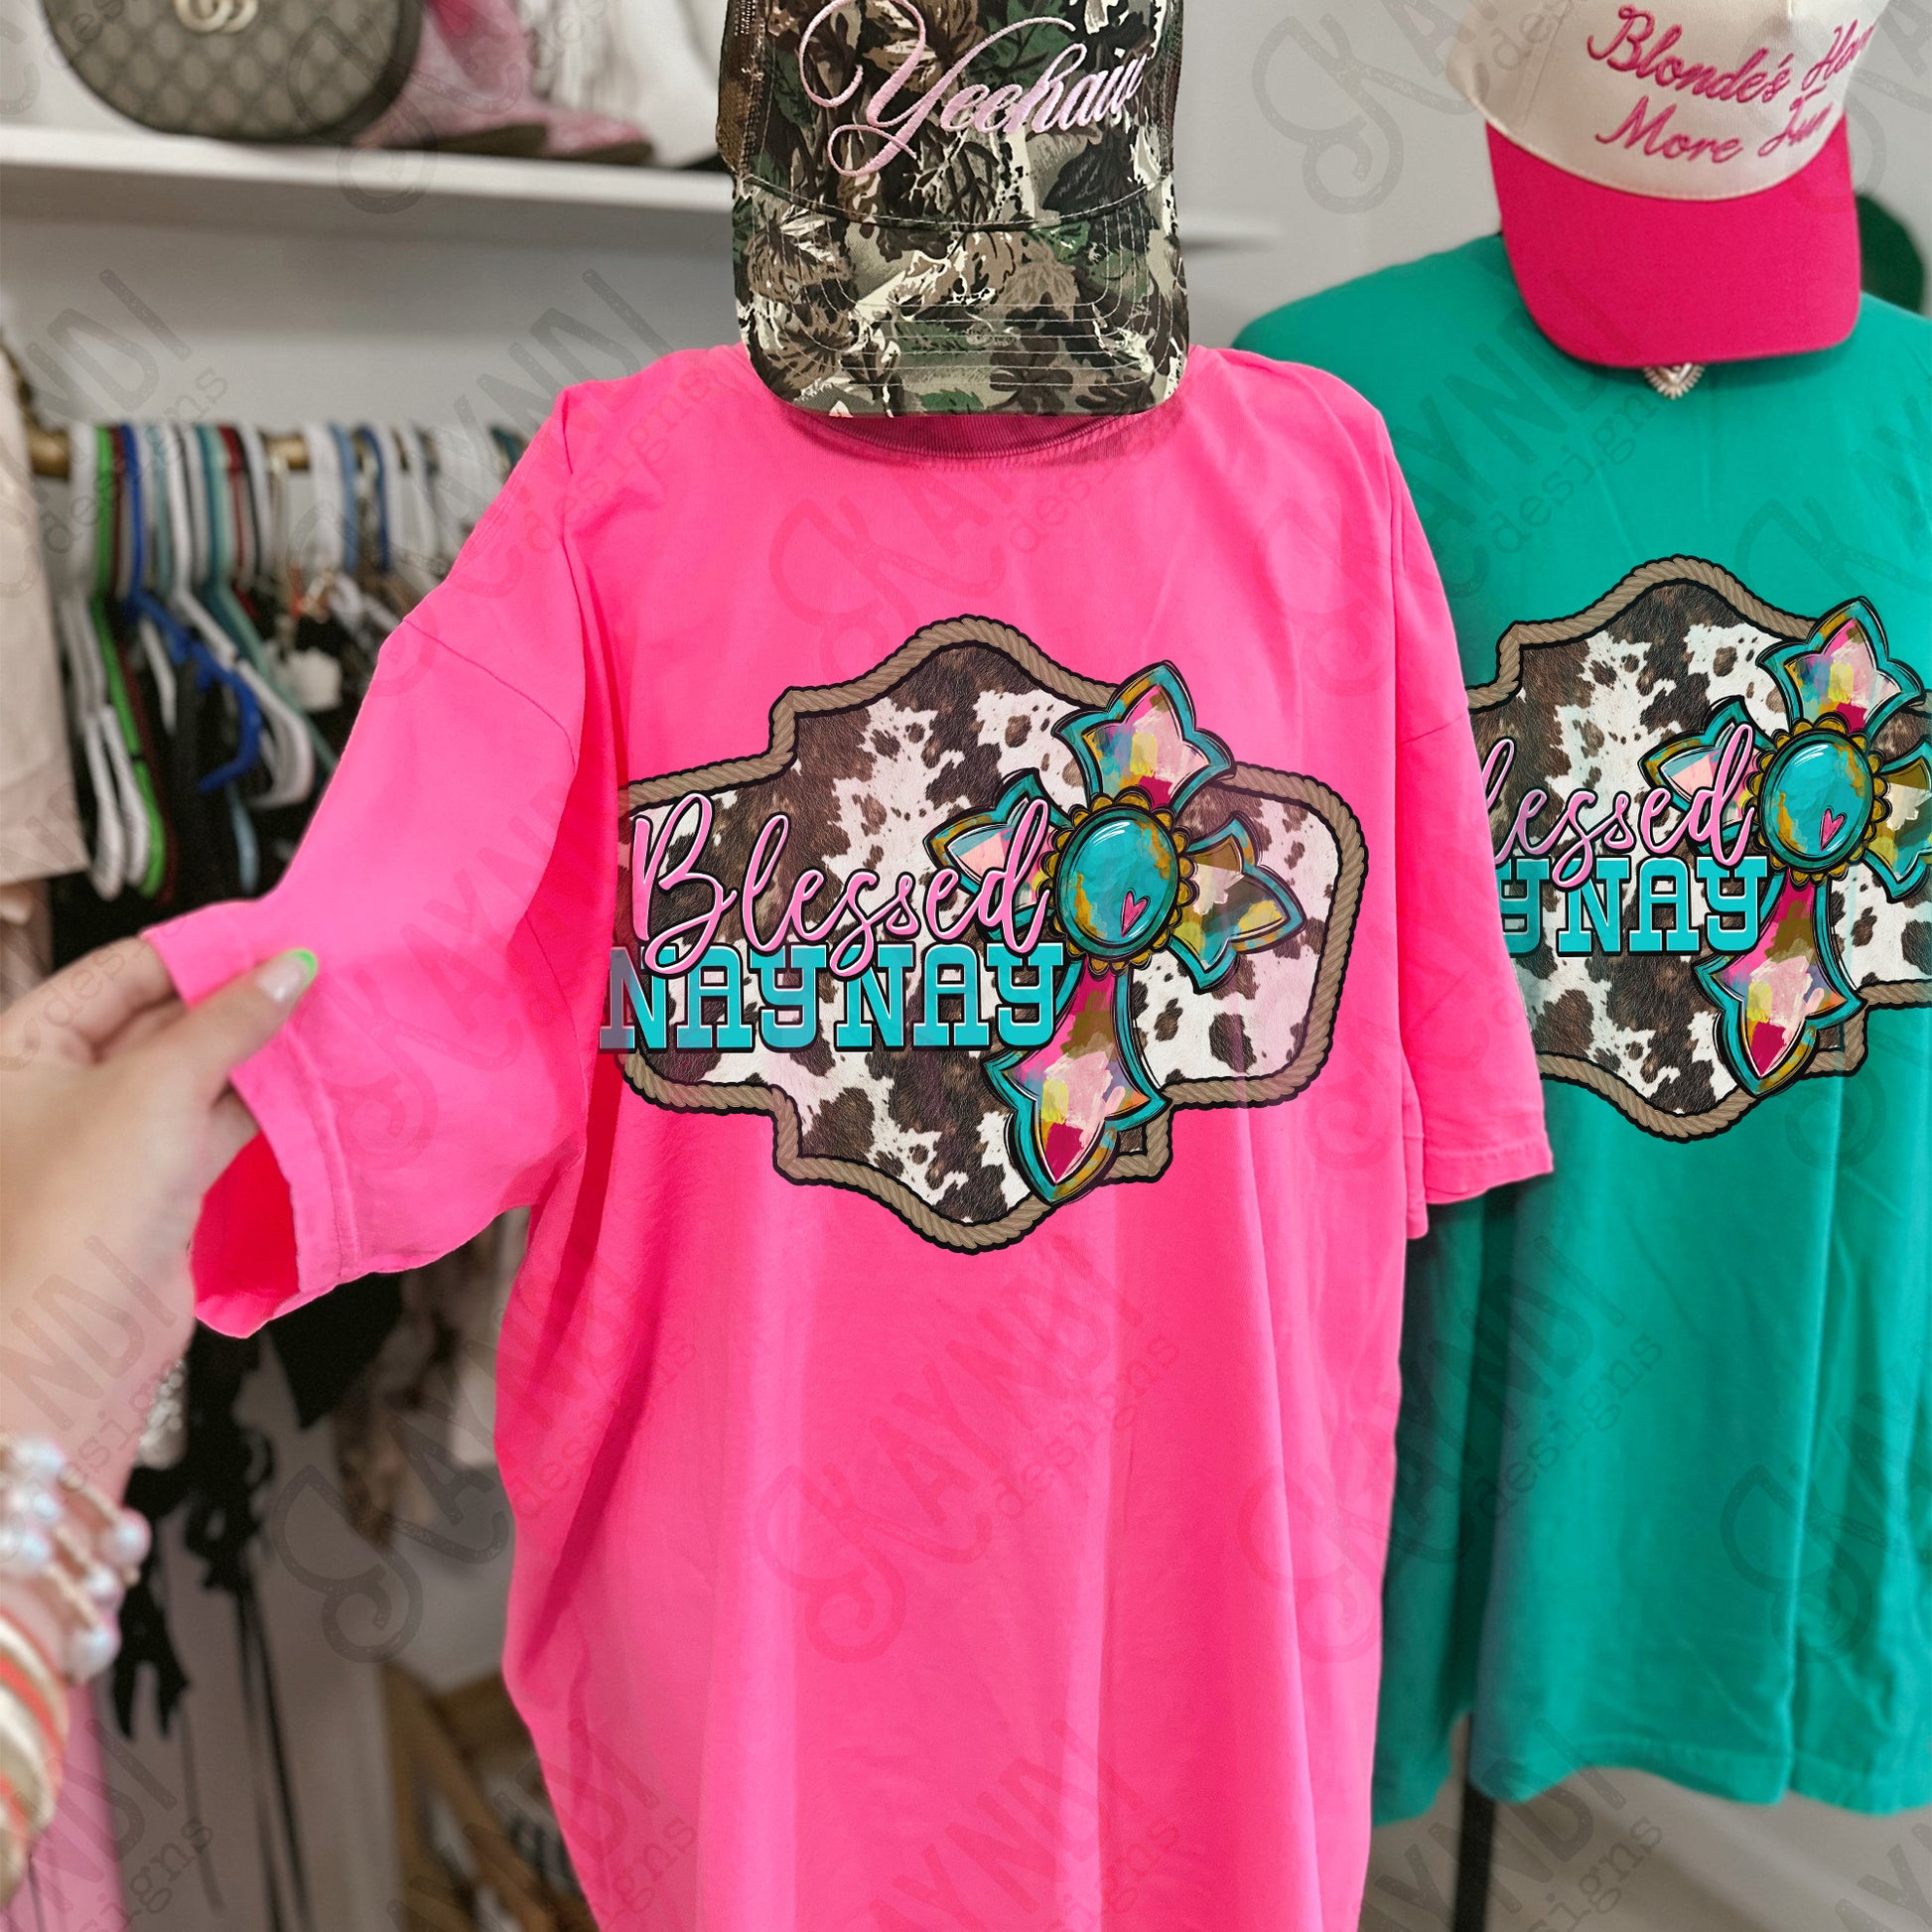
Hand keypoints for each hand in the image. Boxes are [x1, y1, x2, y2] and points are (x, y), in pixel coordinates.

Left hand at [0, 937, 315, 1485]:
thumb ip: (230, 1020)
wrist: (70, 1346)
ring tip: (321, 1020)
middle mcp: (62, 1088)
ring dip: (258, 1050)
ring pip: (198, 1071)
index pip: (122, 969)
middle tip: (309, 974)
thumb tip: (287, 966)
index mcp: (25, 1047)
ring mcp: (114, 1139)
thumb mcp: (157, 1088)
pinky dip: (266, 1102)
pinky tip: (308, 1082)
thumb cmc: (72, 1218)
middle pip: (162, 1017)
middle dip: (236, 998)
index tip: (269, 934)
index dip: (197, 948)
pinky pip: (220, 1123)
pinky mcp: (161, 1186)